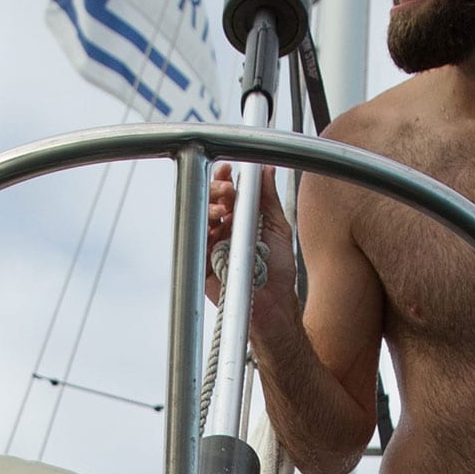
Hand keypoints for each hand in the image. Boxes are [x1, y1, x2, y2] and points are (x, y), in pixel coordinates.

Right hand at [205, 162, 287, 301]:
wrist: (274, 303)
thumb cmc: (277, 269)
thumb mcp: (278, 228)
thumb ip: (269, 200)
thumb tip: (266, 171)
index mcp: (240, 218)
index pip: (226, 192)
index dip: (223, 179)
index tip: (227, 170)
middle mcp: (224, 229)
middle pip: (210, 201)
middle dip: (215, 190)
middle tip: (226, 189)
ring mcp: (212, 245)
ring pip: (201, 218)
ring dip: (210, 209)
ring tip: (224, 210)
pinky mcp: (204, 263)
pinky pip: (196, 244)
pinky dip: (202, 233)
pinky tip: (213, 229)